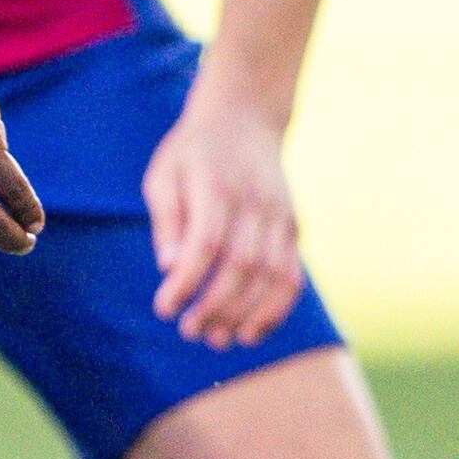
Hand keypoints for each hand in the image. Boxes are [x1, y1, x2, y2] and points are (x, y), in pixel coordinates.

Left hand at [142, 84, 305, 345]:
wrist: (247, 118)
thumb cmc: (193, 152)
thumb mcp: (164, 175)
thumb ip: (168, 220)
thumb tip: (168, 267)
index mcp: (217, 186)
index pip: (206, 243)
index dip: (187, 281)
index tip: (164, 309)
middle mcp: (255, 203)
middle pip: (242, 265)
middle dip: (216, 306)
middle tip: (190, 332)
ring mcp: (280, 217)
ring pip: (273, 276)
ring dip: (248, 315)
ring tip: (219, 340)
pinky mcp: (293, 229)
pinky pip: (292, 275)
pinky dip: (276, 309)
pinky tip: (252, 331)